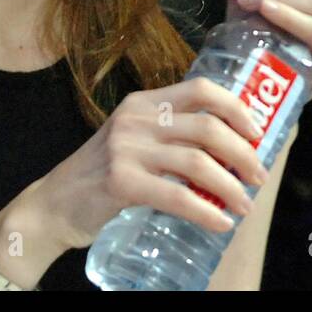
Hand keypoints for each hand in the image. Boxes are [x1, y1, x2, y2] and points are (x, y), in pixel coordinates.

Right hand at [35, 78, 273, 251]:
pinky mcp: (120, 182)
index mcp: (146, 102)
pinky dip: (206, 211)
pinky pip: (177, 196)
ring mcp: (126, 149)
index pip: (201, 88)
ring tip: (245, 204)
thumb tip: (234, 147)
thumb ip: (173, 135)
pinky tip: (221, 222)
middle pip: (208, 127)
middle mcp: (137, 118)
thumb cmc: (103, 174)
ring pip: (198, 163)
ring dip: (231, 186)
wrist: (53, 206)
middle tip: (258, 176)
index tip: (258, 132)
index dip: (236, 108)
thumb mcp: (136, 139)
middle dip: (243, 153)